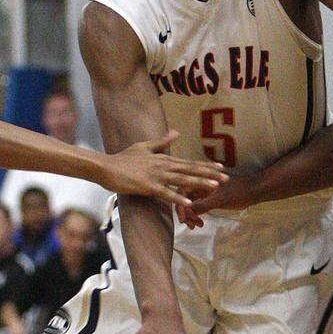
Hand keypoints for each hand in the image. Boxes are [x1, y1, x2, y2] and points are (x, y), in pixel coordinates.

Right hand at [101, 130, 228, 206]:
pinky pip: (165, 193)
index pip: (189, 162)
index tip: (221, 167)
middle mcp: (163, 165)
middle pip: (190, 170)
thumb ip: (161, 141)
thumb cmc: (123, 158)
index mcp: (164, 158)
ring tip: (215, 186)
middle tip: (227, 178)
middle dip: (209, 174)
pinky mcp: (148, 186)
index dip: (206, 165)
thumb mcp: (144, 146)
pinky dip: (177, 196)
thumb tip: (176, 132)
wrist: (105, 166)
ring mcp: (156, 176)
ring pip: (182, 179)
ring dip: (199, 183)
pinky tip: (189, 201)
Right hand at [175, 173, 260, 228]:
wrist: (255, 190)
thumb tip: (186, 212)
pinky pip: (199, 205)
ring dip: (193, 215)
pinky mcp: (211, 196)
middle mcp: (201, 182)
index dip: (181, 206)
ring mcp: (205, 189)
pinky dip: (199, 214)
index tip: (183, 220)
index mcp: (201, 178)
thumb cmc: (239, 192)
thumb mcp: (219, 200)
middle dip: (187, 213)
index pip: (183, 191)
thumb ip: (202, 205)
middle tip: (192, 226)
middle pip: (186, 198)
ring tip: (197, 226)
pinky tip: (201, 223)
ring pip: (192, 203)